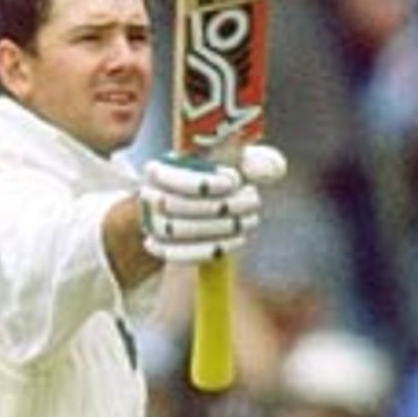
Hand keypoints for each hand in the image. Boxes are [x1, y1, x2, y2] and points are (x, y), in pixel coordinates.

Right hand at [139, 144, 285, 264]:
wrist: (189, 212)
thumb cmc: (213, 182)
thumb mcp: (227, 165)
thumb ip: (248, 161)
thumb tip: (269, 161)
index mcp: (158, 169)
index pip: (173, 176)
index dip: (204, 182)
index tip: (234, 181)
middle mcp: (149, 197)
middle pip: (178, 205)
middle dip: (221, 205)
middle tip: (253, 200)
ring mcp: (152, 226)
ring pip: (179, 231)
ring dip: (220, 227)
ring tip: (249, 220)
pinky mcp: (160, 249)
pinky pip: (179, 255)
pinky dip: (209, 250)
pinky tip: (236, 240)